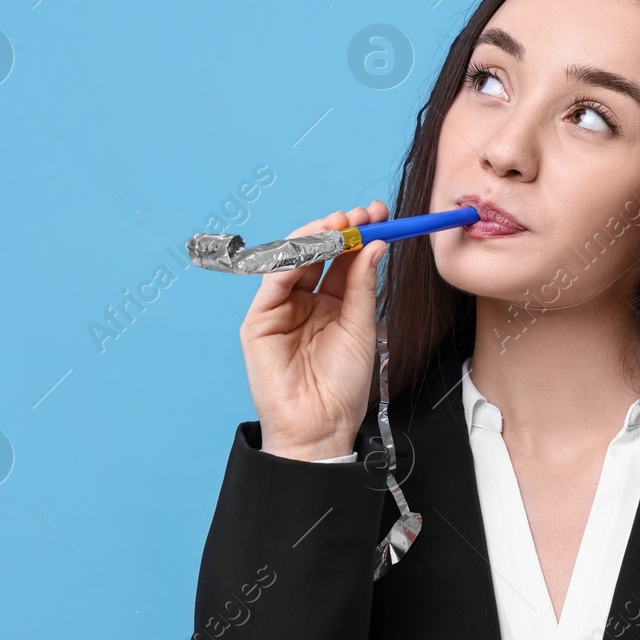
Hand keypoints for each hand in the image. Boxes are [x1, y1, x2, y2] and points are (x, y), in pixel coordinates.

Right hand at [239, 200, 389, 460]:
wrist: (322, 426)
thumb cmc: (343, 385)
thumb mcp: (361, 327)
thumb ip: (362, 286)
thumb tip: (375, 244)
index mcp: (332, 302)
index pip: (343, 258)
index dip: (359, 234)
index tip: (379, 213)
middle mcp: (305, 300)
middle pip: (319, 254)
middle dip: (338, 229)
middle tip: (360, 214)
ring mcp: (281, 308)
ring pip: (294, 261)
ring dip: (315, 238)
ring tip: (339, 224)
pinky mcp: (260, 322)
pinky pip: (273, 283)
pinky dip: (290, 261)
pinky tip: (311, 248)